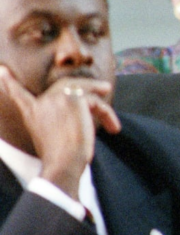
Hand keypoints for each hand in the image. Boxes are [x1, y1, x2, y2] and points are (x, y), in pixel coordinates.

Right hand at [0, 66, 119, 197]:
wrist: (63, 164)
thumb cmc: (59, 160)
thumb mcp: (51, 138)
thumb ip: (58, 121)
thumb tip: (82, 111)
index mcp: (31, 112)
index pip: (19, 94)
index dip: (10, 82)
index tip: (1, 70)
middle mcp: (42, 101)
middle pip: (67, 86)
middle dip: (87, 87)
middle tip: (105, 89)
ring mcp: (57, 98)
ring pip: (85, 91)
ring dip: (103, 107)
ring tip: (114, 124)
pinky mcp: (74, 98)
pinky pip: (97, 101)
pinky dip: (108, 115)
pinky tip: (114, 128)